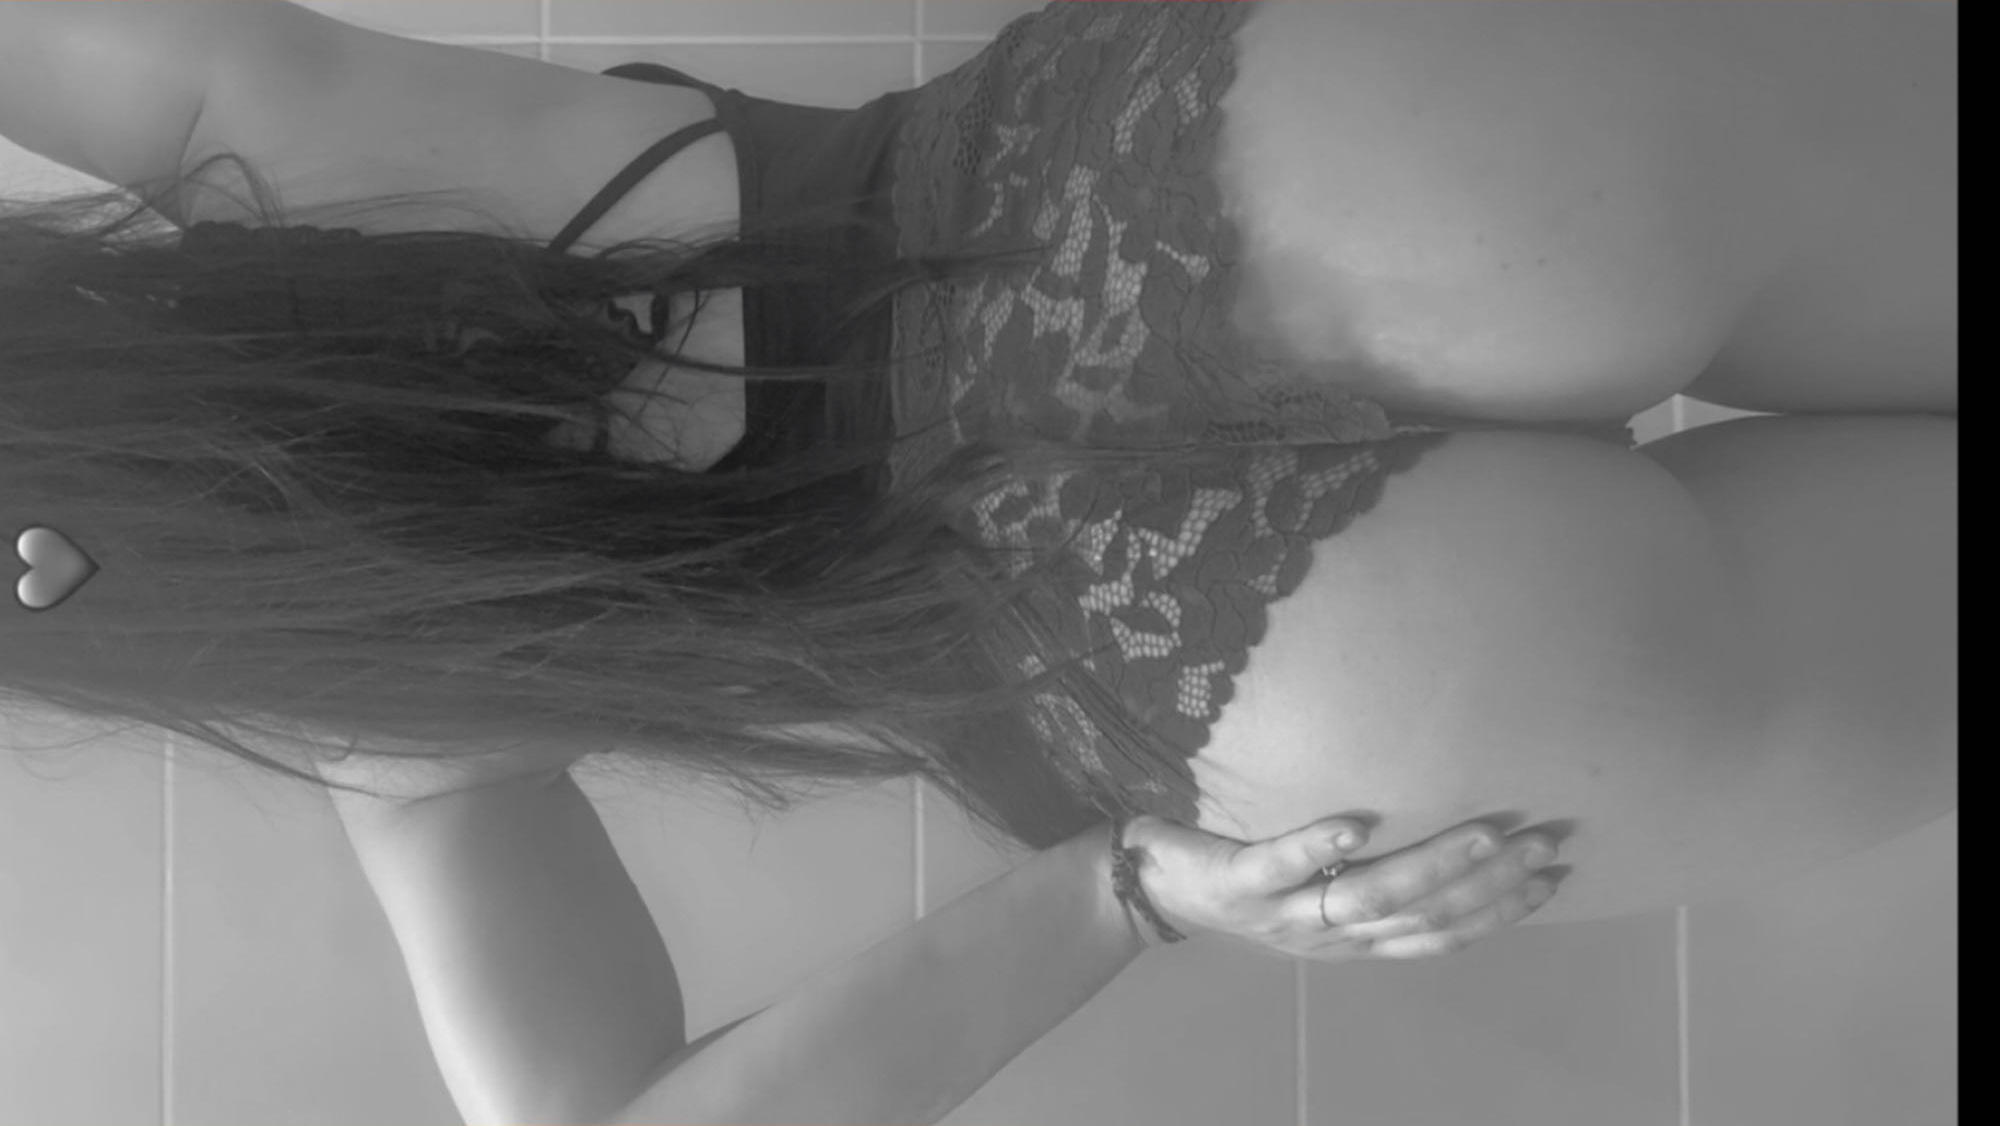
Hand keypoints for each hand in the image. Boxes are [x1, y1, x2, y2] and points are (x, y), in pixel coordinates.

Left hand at [1120, 815, 1568, 960]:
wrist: (1147, 890)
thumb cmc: (1240, 874)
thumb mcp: (1313, 886)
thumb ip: (1367, 869)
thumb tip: (1441, 816)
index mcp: (1349, 940)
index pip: (1440, 933)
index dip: (1499, 911)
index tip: (1554, 877)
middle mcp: (1324, 935)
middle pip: (1420, 917)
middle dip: (1488, 886)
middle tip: (1541, 844)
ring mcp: (1281, 911)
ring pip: (1368, 896)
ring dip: (1431, 866)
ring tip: (1484, 833)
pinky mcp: (1235, 881)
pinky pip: (1280, 864)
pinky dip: (1318, 846)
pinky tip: (1356, 823)